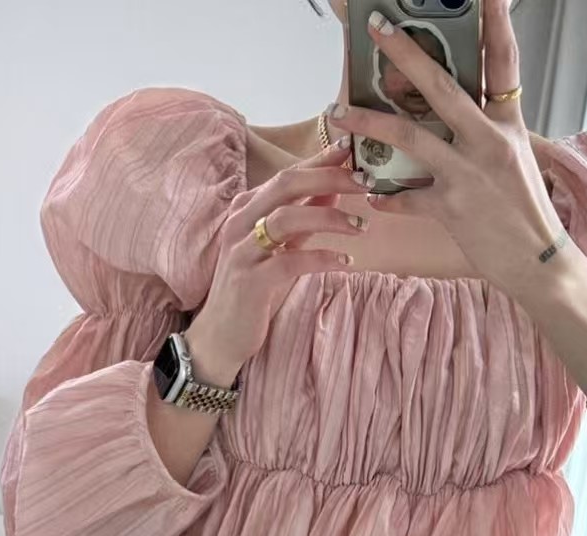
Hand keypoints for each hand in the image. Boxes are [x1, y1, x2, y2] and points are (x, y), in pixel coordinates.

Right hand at [186, 140, 369, 381]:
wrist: (221, 334)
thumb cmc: (254, 289)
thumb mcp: (281, 247)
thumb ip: (304, 218)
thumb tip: (334, 189)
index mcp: (247, 208)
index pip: (287, 174)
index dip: (320, 160)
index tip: (353, 150)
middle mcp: (240, 222)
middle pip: (286, 185)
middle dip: (329, 177)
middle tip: (365, 183)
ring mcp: (242, 250)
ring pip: (287, 218)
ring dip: (329, 218)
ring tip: (360, 227)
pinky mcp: (250, 280)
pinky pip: (290, 261)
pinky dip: (322, 258)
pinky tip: (346, 262)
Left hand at [326, 0, 568, 298]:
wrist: (538, 263)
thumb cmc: (524, 212)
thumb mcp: (516, 159)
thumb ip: (487, 131)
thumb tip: (454, 109)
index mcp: (509, 125)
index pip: (504, 62)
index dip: (496, 22)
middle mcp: (489, 142)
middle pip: (441, 85)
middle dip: (405, 53)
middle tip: (379, 27)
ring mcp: (468, 174)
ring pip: (409, 135)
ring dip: (368, 121)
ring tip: (339, 111)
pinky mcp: (451, 208)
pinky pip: (405, 197)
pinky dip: (385, 195)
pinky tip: (369, 191)